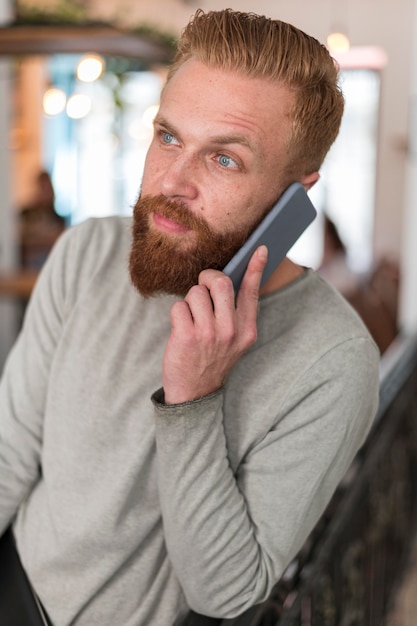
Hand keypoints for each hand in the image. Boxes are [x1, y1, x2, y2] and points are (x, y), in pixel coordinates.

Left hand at [162, 246, 267, 403]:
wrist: (195, 393)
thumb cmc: (212, 359)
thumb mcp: (234, 341)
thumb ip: (235, 314)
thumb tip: (227, 281)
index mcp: (246, 329)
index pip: (252, 292)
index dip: (256, 268)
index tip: (261, 248)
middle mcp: (231, 331)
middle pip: (220, 282)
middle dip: (207, 278)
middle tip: (202, 287)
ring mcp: (209, 334)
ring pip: (196, 292)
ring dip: (189, 300)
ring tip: (192, 318)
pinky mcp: (187, 337)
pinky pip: (179, 306)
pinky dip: (177, 313)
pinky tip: (181, 329)